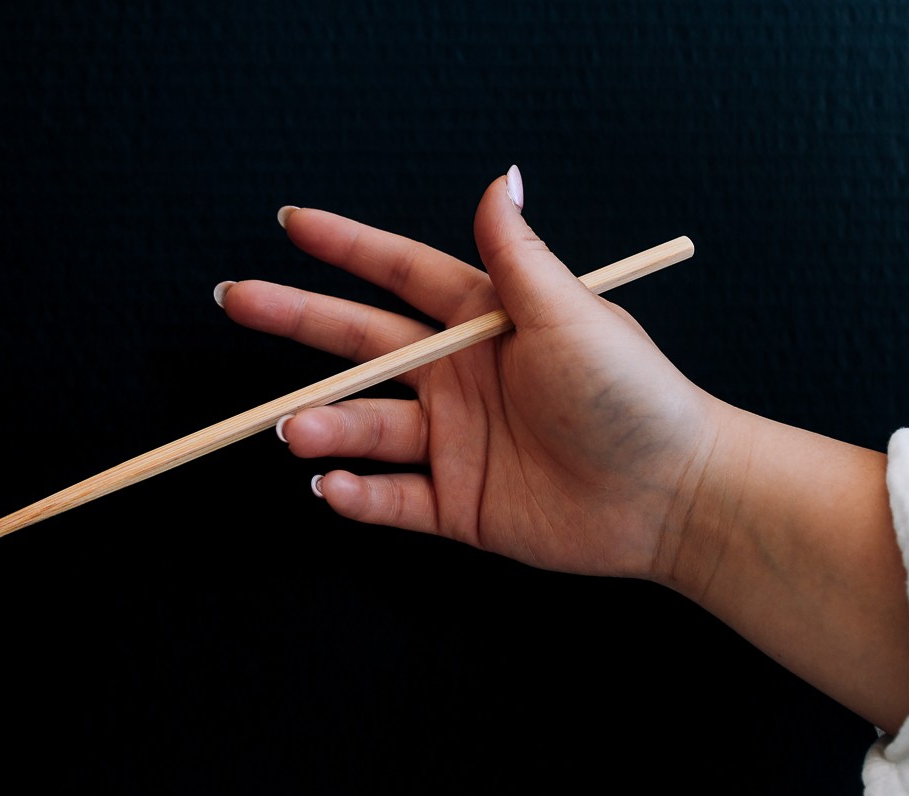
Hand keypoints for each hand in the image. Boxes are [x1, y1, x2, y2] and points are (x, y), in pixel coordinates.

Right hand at [217, 168, 720, 581]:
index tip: (292, 223)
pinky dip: (358, 496)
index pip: (401, 275)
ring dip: (326, 426)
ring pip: (368, 428)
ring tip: (296, 430)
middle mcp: (461, 378)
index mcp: (484, 324)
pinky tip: (335, 488)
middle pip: (363, 345)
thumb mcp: (570, 314)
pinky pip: (393, 499)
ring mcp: (456, 443)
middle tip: (239, 301)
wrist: (670, 497)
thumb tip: (499, 177)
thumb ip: (517, 256)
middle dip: (299, 321)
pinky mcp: (459, 505)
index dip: (346, 248)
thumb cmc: (630, 397)